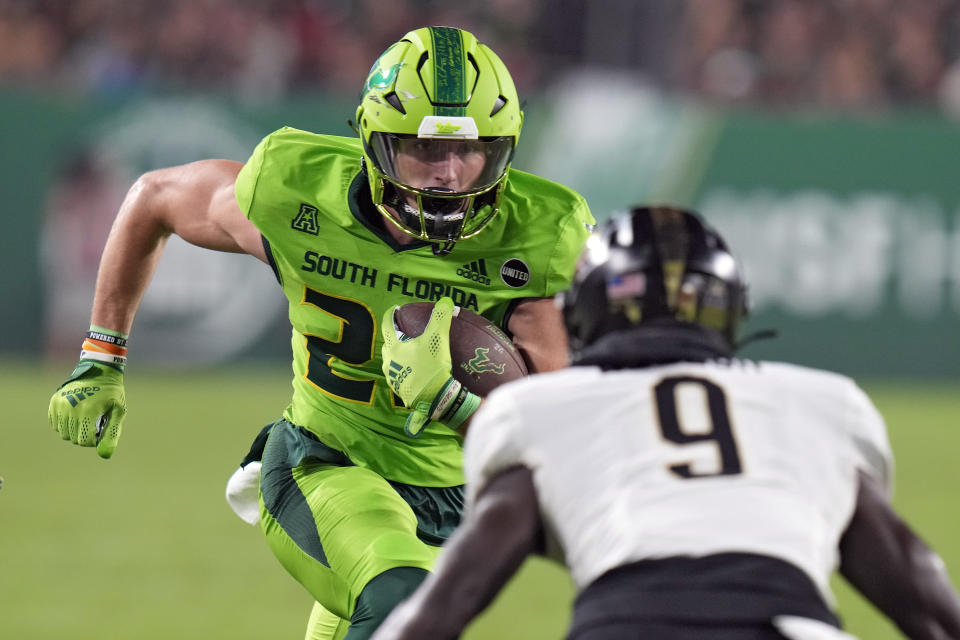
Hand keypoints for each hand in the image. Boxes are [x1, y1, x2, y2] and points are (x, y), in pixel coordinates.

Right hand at [48, 360, 126, 458]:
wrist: (99, 371)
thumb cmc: (112, 394)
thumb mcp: (118, 412)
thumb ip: (111, 434)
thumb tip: (105, 455)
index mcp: (88, 411)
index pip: (84, 441)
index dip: (94, 439)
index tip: (101, 429)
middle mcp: (71, 407)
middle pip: (73, 438)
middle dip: (85, 435)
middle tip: (94, 422)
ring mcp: (60, 404)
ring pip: (63, 433)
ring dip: (74, 431)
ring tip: (85, 419)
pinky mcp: (54, 402)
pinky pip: (55, 424)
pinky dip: (64, 424)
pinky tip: (75, 415)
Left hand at [381, 297, 478, 436]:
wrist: (434, 399)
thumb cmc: (431, 367)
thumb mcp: (437, 339)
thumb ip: (440, 318)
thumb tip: (446, 301)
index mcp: (393, 347)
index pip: (387, 325)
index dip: (390, 315)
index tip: (395, 310)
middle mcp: (388, 362)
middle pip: (389, 343)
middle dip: (396, 336)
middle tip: (407, 332)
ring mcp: (392, 377)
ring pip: (392, 360)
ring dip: (400, 353)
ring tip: (412, 351)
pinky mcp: (399, 390)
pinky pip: (400, 374)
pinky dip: (406, 368)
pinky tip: (417, 370)